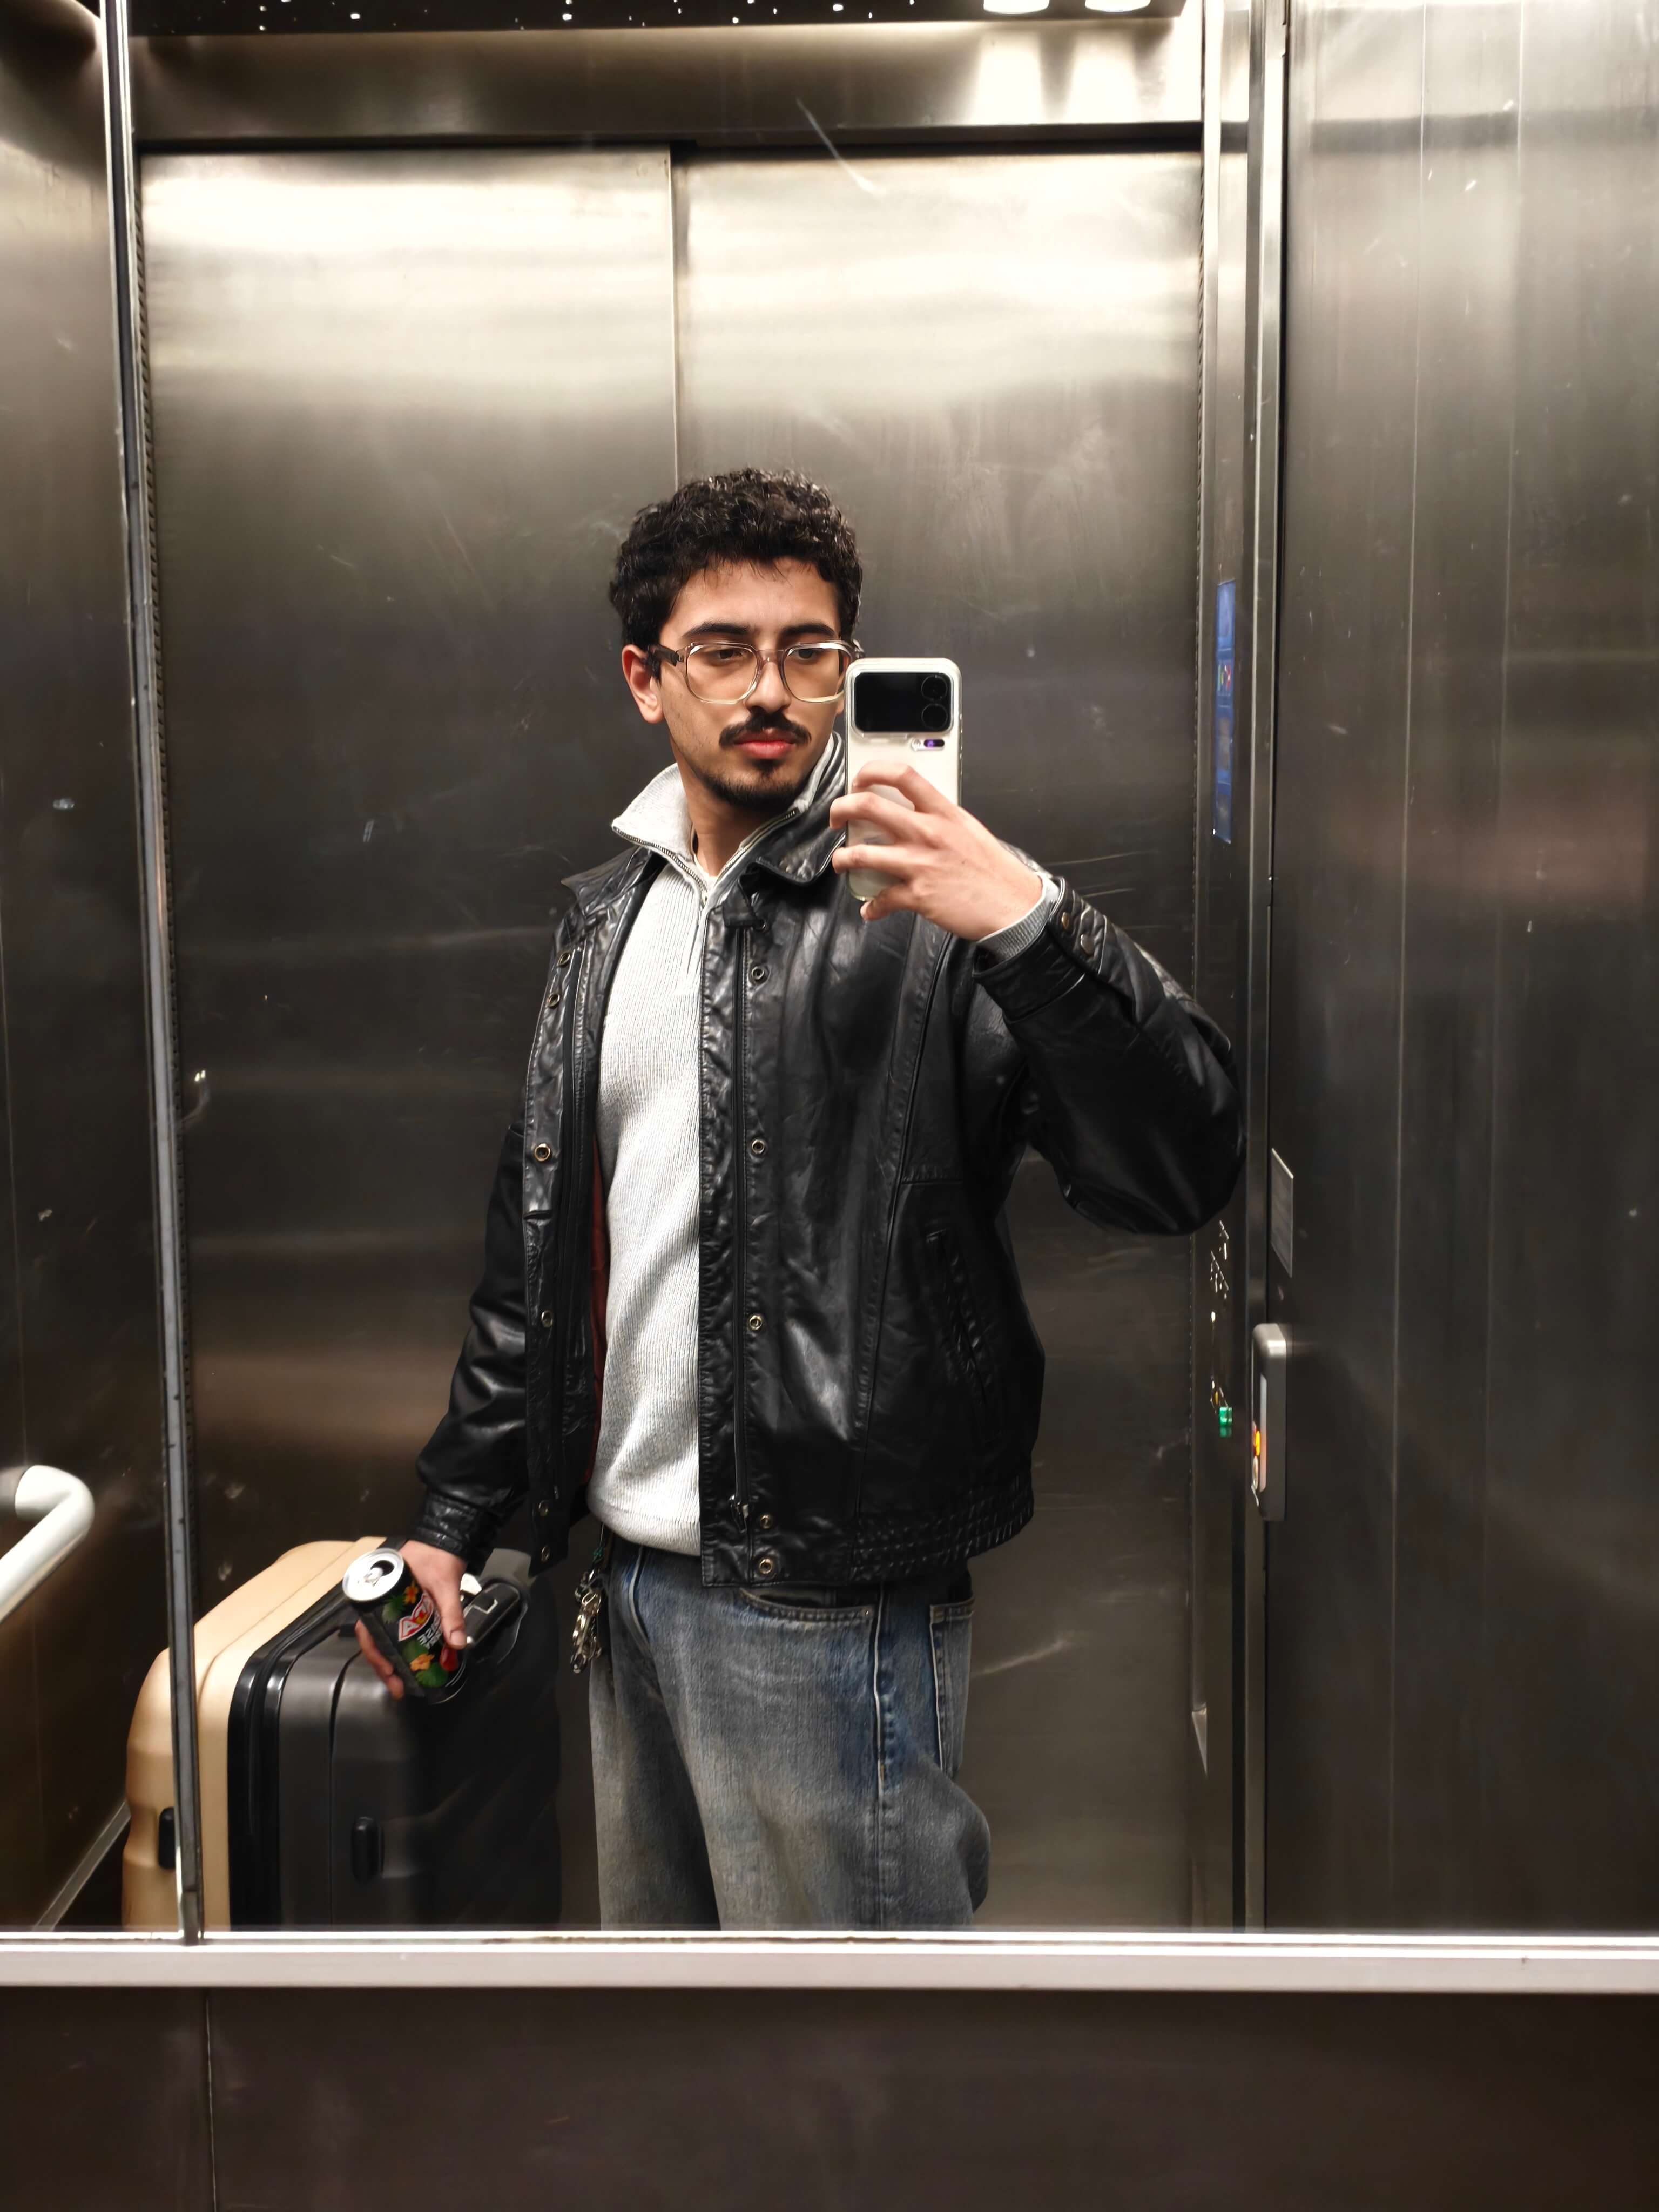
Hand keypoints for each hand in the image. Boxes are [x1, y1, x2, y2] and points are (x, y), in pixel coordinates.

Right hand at [353, 1540, 468, 1699]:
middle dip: (384, 1665)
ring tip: (403, 1681)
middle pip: (375, 1639)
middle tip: (397, 1686)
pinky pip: (398, 1630)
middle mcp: (380, 1602)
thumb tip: (457, 1645)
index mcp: (379, 1594)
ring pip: (385, 1637)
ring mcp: (391, 1606)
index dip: (375, 1655)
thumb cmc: (438, 1558)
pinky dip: (403, 1647)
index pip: (368, 1630)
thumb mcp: (445, 1585)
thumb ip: (451, 1614)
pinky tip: (411, 1661)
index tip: (388, 1673)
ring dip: (392, 1659)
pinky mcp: (404, 1608)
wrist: (446, 1539)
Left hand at [828, 761, 1043, 936]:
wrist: (1012, 904)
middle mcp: (928, 833)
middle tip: (836, 818)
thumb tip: (915, 817)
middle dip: (842, 808)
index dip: (872, 771)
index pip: (903, 775)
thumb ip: (940, 819)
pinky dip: (872, 906)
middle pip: (870, 806)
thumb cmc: (993, 870)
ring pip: (863, 854)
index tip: (859, 780)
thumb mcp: (968, 830)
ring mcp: (920, 864)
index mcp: (943, 813)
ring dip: (844, 858)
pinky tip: (871, 909)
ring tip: (842, 862)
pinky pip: (882, 899)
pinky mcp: (918, 895)